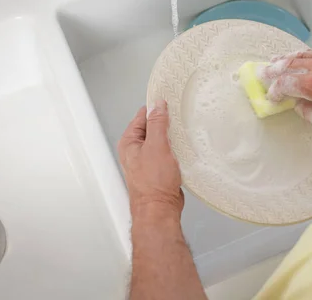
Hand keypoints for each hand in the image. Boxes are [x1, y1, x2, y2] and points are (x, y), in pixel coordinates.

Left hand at [118, 100, 183, 219]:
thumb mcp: (157, 146)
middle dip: (165, 123)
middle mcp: (135, 150)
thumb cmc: (154, 182)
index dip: (156, 108)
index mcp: (129, 142)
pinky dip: (174, 149)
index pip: (142, 116)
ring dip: (171, 138)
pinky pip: (166, 152)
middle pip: (152, 127)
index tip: (170, 102)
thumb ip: (157, 123)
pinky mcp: (157, 169)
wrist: (160, 209)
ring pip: (161, 140)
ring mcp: (146, 160)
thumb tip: (158, 105)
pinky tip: (182, 150)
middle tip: (178, 120)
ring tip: (181, 135)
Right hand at [259, 47, 311, 128]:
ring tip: (276, 60)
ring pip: (301, 54)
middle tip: (263, 72)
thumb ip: (310, 113)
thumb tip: (300, 106)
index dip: (274, 91)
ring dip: (286, 58)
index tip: (272, 96)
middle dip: (273, 69)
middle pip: (287, 64)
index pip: (284, 84)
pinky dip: (306, 53)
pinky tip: (303, 56)